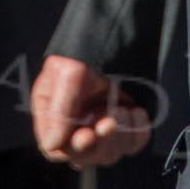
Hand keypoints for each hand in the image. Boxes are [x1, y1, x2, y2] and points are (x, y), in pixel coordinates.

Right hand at [31, 54, 151, 168]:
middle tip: (109, 119)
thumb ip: (59, 109)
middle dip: (100, 141)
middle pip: (85, 157)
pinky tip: (136, 112)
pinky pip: (132, 144)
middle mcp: (75, 125)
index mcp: (52, 115)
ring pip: (110, 153)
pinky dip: (137, 134)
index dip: (73, 148)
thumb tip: (52, 143)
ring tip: (122, 108)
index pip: (56, 149)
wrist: (114, 32)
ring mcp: (100, 126)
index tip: (87, 134)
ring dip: (119, 136)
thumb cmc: (84, 50)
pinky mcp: (123, 125)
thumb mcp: (67, 73)